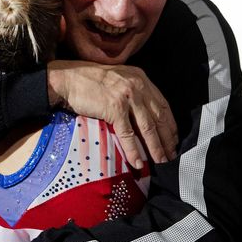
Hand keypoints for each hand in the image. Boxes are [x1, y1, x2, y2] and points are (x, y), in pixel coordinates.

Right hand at [47, 60, 177, 167]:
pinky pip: (128, 134)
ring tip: (161, 162)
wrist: (67, 79)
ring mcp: (126, 97)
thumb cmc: (89, 81)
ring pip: (147, 128)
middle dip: (167, 139)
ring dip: (156, 148)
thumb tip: (144, 116)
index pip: (162, 105)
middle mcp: (137, 86)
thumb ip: (133, 92)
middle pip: (159, 117)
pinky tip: (138, 163)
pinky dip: (134, 150)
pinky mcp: (114, 108)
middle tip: (172, 155)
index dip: (170, 124)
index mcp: (140, 79)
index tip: (173, 138)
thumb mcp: (118, 80)